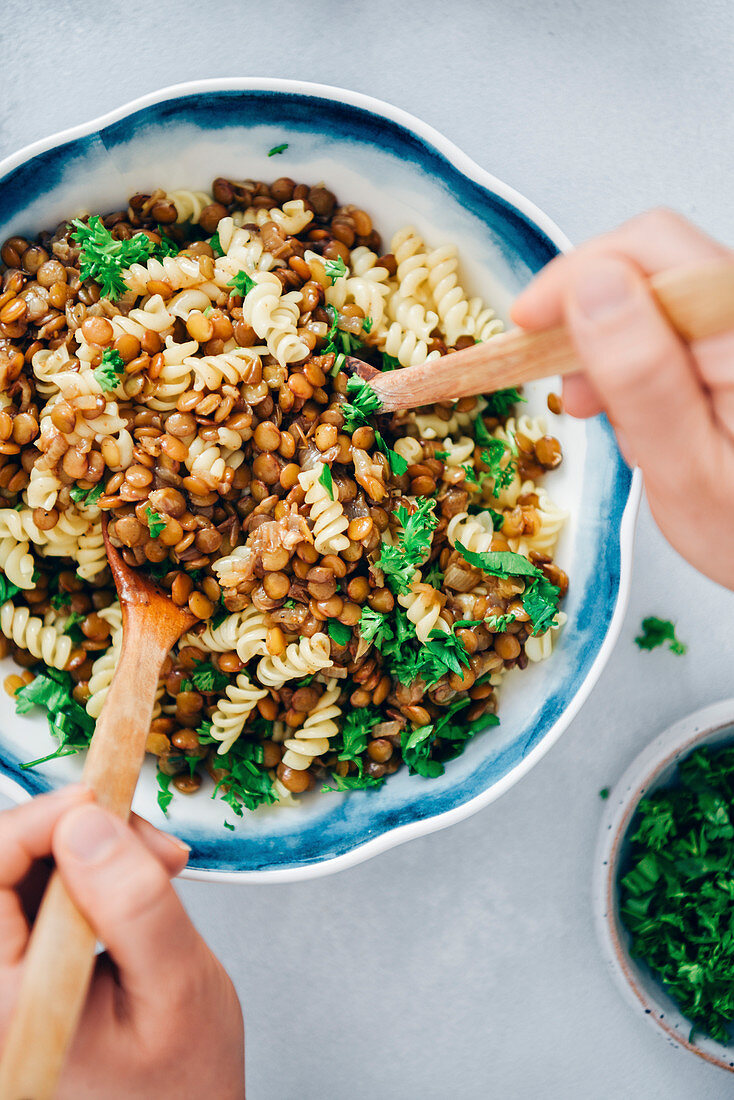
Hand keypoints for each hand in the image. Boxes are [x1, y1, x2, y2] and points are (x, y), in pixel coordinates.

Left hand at [0, 787, 243, 1098]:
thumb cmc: (183, 1083)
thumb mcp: (177, 986)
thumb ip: (133, 903)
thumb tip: (88, 821)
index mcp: (5, 1005)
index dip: (43, 819)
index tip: (106, 798)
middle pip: (3, 865)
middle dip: (77, 829)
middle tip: (151, 840)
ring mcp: (7, 984)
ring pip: (25, 871)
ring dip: (90, 847)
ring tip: (159, 865)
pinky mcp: (23, 971)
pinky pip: (40, 894)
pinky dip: (90, 872)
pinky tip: (137, 882)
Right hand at [512, 208, 733, 589]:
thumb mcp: (684, 468)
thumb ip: (640, 375)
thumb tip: (590, 287)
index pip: (652, 249)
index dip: (575, 275)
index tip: (525, 322)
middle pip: (654, 260)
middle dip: (587, 309)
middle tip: (554, 372)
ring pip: (659, 292)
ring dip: (609, 338)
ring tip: (595, 404)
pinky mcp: (732, 349)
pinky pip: (675, 324)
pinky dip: (636, 357)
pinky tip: (630, 403)